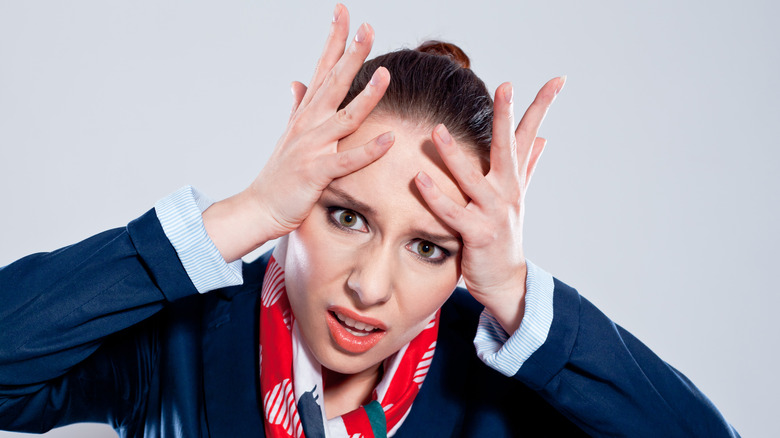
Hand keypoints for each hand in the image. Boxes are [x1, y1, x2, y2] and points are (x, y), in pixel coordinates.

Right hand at [203, 5, 393, 261]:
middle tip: (368, 27)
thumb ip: (297, 106)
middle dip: (351, 54)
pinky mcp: (316, 173)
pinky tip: (389, 140)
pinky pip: (346, 161)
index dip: (334, 40)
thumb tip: (297, 82)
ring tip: (385, 75)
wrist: (260, 207)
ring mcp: (312, 148)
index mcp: (306, 114)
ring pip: (344, 118)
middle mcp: (308, 125)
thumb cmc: (279, 174)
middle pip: (333, 82)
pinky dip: (368, 151)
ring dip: (365, 96)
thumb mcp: (289, 135)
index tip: (344, 12)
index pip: (322, 68)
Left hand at [414, 77, 565, 333]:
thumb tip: (544, 138)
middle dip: (506, 116)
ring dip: (453, 155)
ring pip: (472, 179)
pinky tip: (418, 179)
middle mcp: (507, 192)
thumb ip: (527, 166)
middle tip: (506, 86)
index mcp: (513, 179)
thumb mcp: (517, 197)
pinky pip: (452, 213)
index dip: (543, 107)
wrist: (505, 281)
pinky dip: (435, 197)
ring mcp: (494, 213)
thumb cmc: (504, 234)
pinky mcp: (477, 235)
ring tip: (436, 131)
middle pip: (507, 148)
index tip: (558, 79)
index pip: (529, 135)